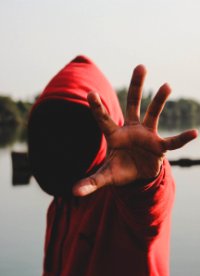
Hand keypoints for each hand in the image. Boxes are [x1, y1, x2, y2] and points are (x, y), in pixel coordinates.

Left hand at [73, 65, 197, 196]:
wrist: (136, 175)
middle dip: (136, 86)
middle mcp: (131, 130)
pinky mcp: (159, 146)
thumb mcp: (105, 176)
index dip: (97, 107)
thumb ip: (91, 182)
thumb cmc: (119, 170)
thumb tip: (73, 192)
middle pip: (133, 104)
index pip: (104, 119)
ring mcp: (146, 135)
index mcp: (114, 135)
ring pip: (153, 114)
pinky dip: (182, 138)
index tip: (90, 93)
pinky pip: (172, 142)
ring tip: (166, 85)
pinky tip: (194, 133)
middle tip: (141, 66)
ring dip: (159, 100)